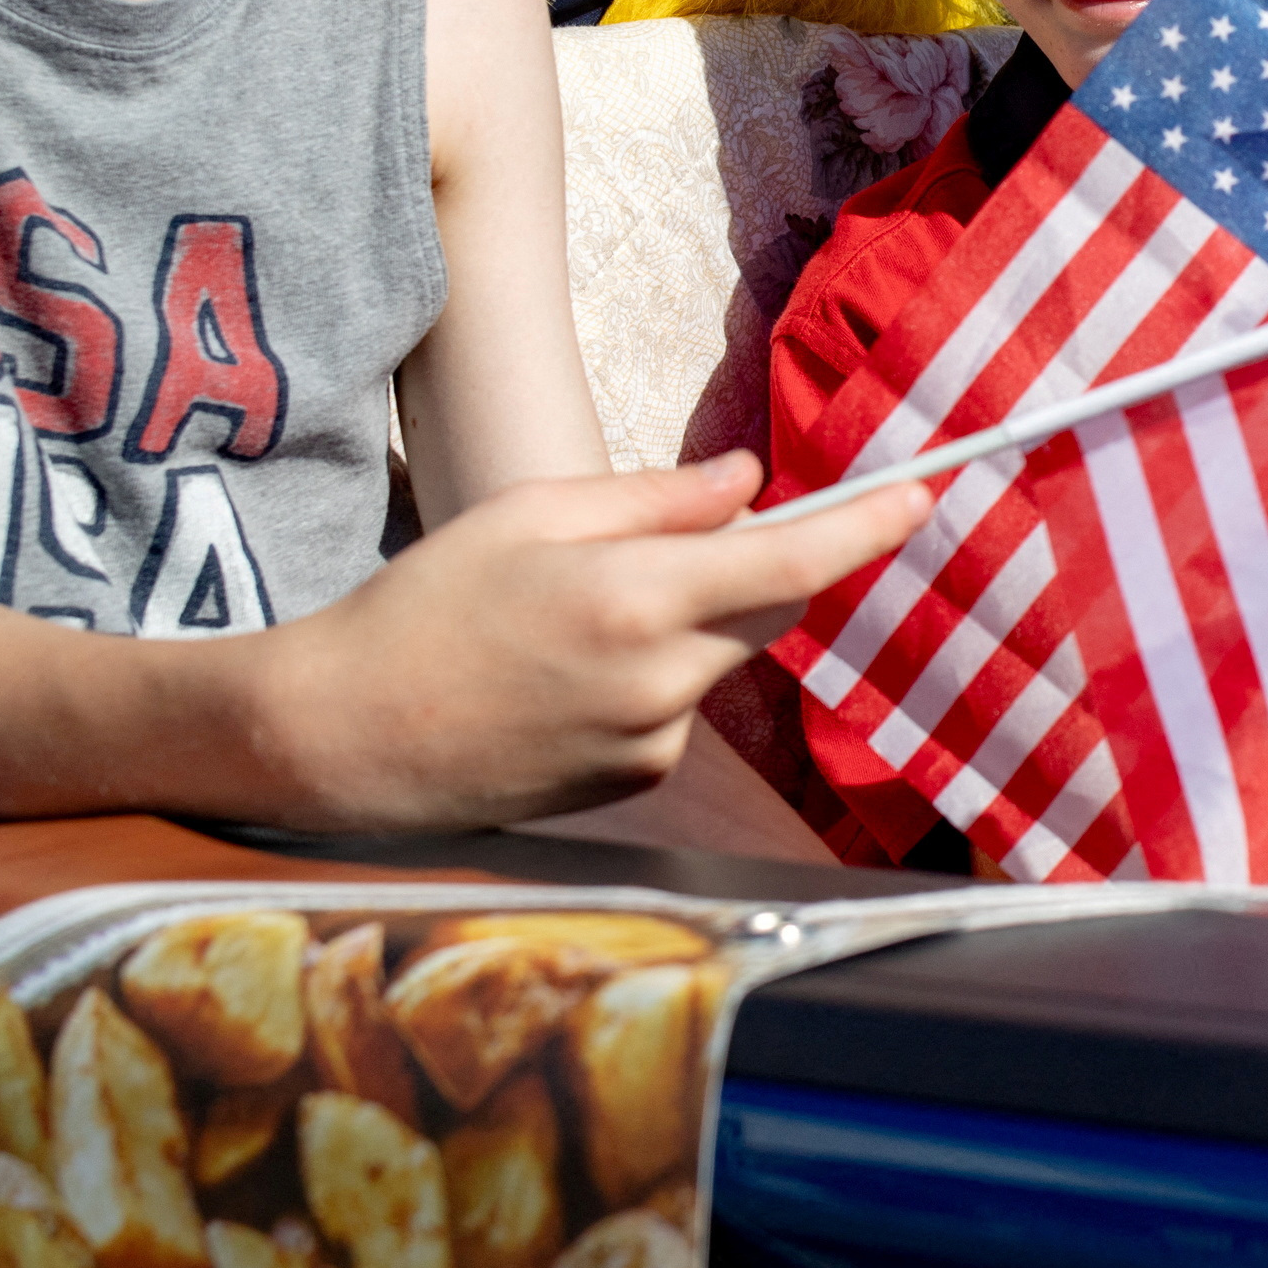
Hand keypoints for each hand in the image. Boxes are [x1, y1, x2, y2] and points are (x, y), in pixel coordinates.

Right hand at [254, 451, 928, 832]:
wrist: (343, 739)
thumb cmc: (425, 606)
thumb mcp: (531, 515)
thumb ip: (654, 500)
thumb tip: (750, 483)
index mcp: (636, 596)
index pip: (792, 560)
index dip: (868, 529)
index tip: (923, 498)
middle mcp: (659, 678)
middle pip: (767, 609)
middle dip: (754, 567)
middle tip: (673, 543)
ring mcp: (651, 743)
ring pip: (717, 659)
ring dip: (684, 625)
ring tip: (566, 621)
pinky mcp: (633, 784)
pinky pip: (675, 709)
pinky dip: (649, 679)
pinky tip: (559, 679)